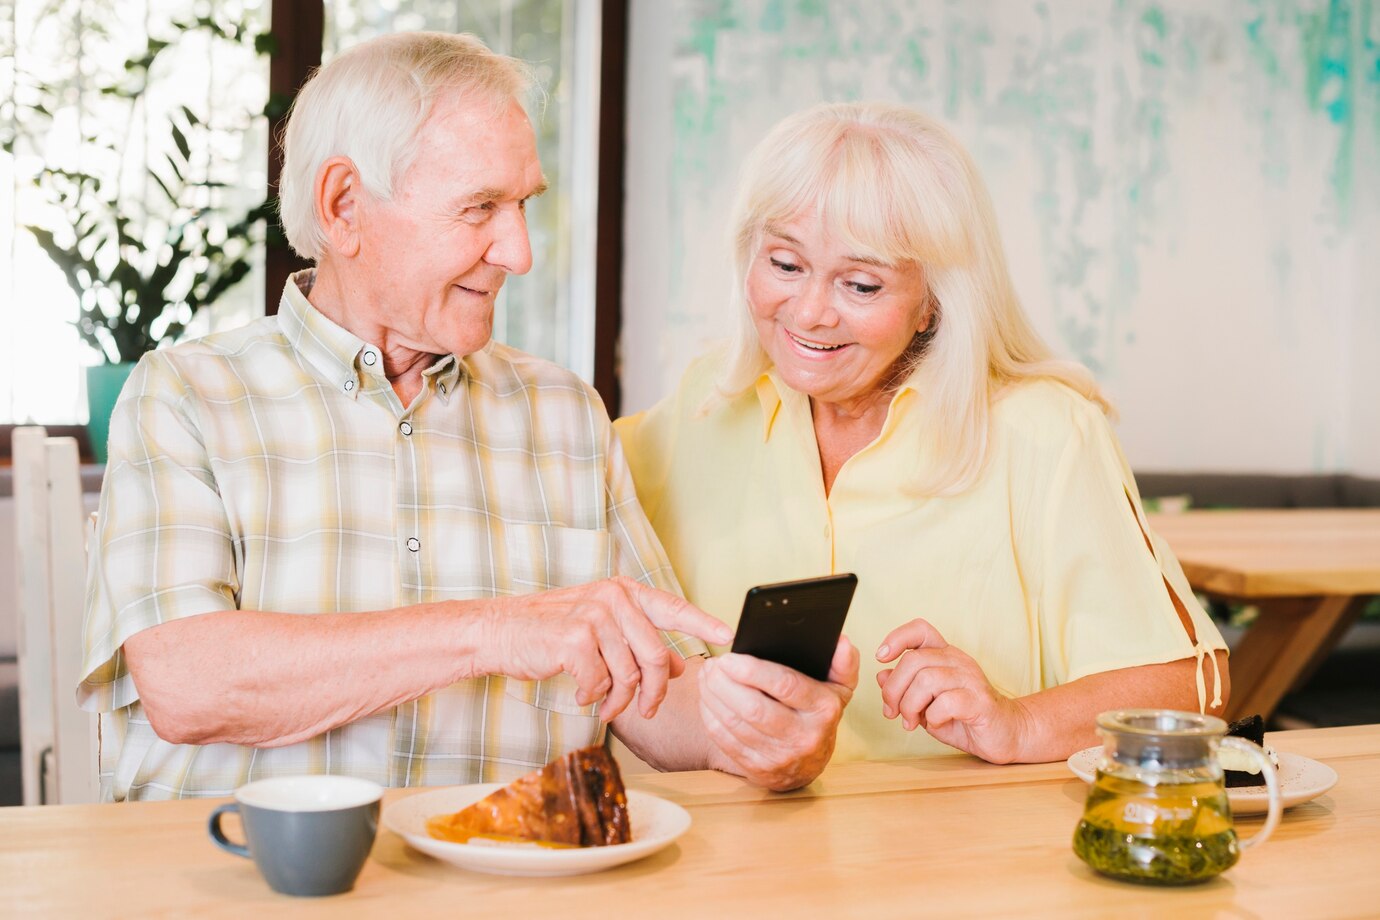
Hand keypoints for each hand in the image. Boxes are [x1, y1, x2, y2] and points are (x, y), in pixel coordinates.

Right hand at [481, 576, 732, 721]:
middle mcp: (612, 598)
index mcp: (623, 591)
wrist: (500, 632)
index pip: (672, 607)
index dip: (702, 622)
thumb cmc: (550, 633)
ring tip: (604, 704)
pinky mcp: (574, 639)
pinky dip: (593, 696)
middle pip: (655, 655)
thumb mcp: (600, 629)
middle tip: (647, 710)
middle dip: (654, 691)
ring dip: (620, 700)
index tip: (728, 635)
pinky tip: (581, 693)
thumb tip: (677, 665)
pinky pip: (601, 682)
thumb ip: (638, 641)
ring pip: (629, 674)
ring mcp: (593, 616)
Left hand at [697, 636, 858, 790]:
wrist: (810, 764)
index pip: (785, 685)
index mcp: (823, 709)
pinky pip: (725, 741)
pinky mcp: (758, 770)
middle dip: (725, 683)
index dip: (753, 670)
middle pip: (753, 708)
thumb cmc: (819, 713)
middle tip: (712, 664)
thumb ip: (843, 662)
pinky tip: (707, 699)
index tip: (729, 657)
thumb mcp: (839, 687)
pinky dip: (711, 716)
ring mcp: (780, 756)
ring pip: (735, 724)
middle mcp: (804, 736)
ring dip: (713, 697)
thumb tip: (841, 642)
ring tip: (706, 677)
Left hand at [875, 619, 1032, 763]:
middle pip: (914, 660)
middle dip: (894, 689)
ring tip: (910, 722)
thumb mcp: (926, 703)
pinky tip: (935, 723)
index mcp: (945, 655)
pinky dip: (933, 716)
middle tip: (892, 711)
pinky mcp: (980, 701)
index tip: (881, 657)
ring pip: (926, 680)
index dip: (896, 637)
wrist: (1006, 734)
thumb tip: (881, 675)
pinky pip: (946, 702)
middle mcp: (958, 661)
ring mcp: (971, 679)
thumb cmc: (963, 717)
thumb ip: (905, 688)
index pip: (920, 629)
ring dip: (910, 705)